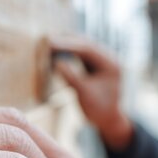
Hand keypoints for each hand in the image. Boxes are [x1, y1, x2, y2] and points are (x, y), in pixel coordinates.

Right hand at [50, 36, 132, 150]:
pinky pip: (79, 55)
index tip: (50, 42)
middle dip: (66, 41)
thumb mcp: (85, 94)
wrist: (107, 121)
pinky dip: (67, 53)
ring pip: (81, 48)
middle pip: (84, 44)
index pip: (87, 49)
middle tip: (46, 37)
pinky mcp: (93, 66)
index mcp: (111, 63)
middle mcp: (107, 58)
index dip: (67, 44)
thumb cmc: (99, 110)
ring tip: (48, 42)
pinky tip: (54, 51)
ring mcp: (101, 61)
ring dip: (65, 45)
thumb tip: (56, 62)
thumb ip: (72, 77)